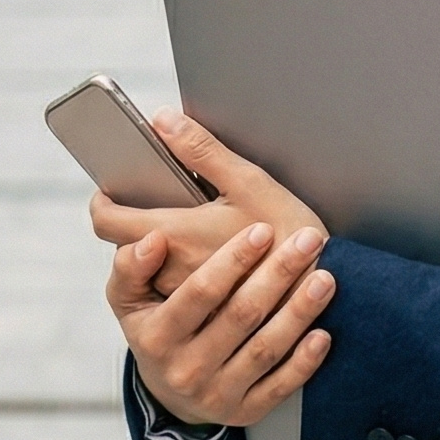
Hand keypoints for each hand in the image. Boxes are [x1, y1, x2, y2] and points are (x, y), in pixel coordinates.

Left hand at [90, 111, 325, 297]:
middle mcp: (171, 274)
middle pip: (129, 248)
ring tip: (194, 229)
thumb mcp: (251, 182)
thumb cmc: (294, 235)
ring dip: (163, 251)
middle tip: (162, 201)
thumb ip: (201, 150)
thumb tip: (163, 121)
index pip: (107, 221)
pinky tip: (212, 259)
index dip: (103, 200)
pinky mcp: (207, 319)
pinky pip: (179, 296)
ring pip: (153, 274)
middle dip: (139, 222)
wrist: (336, 293)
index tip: (110, 188)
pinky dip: (185, 275)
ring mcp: (188, 302)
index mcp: (175, 236)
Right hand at [107, 218, 335, 428]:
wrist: (168, 392)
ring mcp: (218, 395)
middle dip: (278, 274)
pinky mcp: (246, 412)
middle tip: (309, 240)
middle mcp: (186, 370)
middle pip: (241, 316)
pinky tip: (323, 333)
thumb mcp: (128, 300)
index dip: (232, 260)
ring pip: (265, 350)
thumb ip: (132, 266)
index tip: (262, 230)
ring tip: (325, 278)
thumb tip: (152, 240)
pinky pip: (280, 387)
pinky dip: (305, 362)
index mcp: (156, 337)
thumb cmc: (154, 329)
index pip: (199, 293)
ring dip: (299, 313)